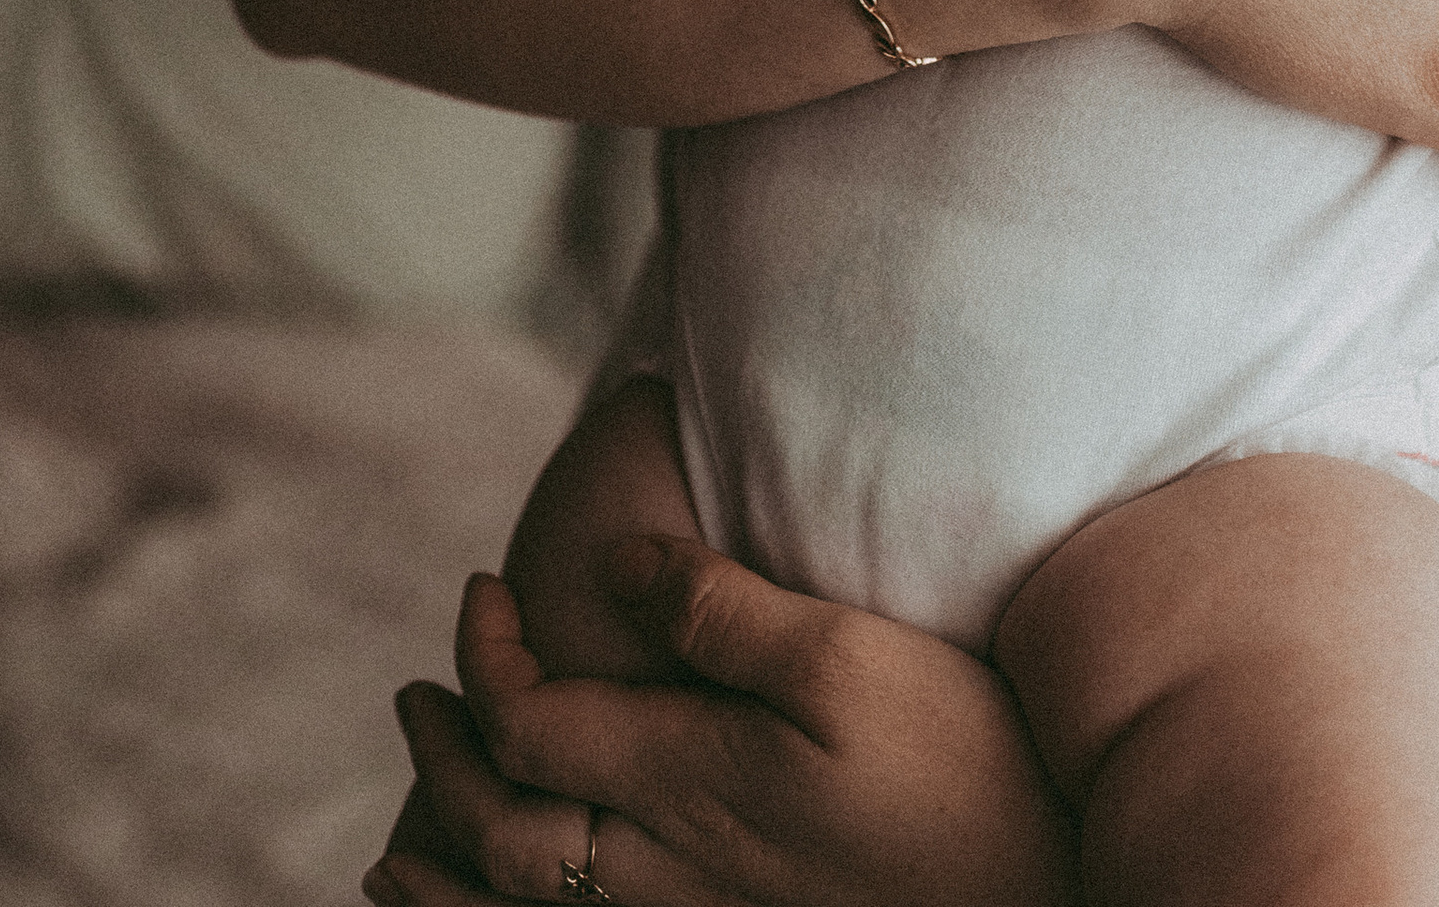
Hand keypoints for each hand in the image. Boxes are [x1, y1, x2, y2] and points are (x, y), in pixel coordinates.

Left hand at [367, 545, 1074, 906]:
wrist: (1037, 879)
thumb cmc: (953, 759)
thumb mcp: (843, 655)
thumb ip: (720, 608)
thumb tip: (618, 564)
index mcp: (684, 777)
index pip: (522, 728)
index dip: (479, 659)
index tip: (481, 591)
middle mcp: (669, 862)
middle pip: (499, 833)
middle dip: (439, 763)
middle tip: (416, 697)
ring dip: (447, 870)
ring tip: (400, 842)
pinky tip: (514, 900)